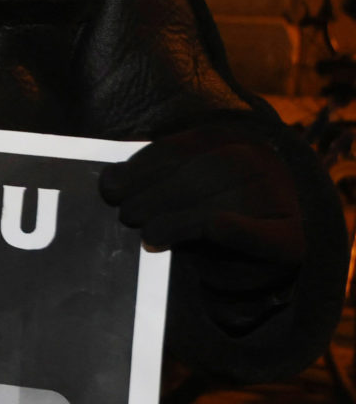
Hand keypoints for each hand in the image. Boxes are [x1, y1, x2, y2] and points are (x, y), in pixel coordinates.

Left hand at [100, 119, 304, 288]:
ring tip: (149, 236)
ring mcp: (284, 200)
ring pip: (230, 201)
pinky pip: (265, 234)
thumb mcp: (183, 193)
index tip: (111, 187)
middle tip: (127, 215)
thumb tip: (110, 183)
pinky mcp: (293, 240)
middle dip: (158, 193)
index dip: (146, 165)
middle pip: (209, 170)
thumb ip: (154, 182)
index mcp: (238, 140)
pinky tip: (216, 227)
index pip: (190, 145)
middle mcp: (266, 163)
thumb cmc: (212, 219)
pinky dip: (239, 230)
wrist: (264, 262)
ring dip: (180, 220)